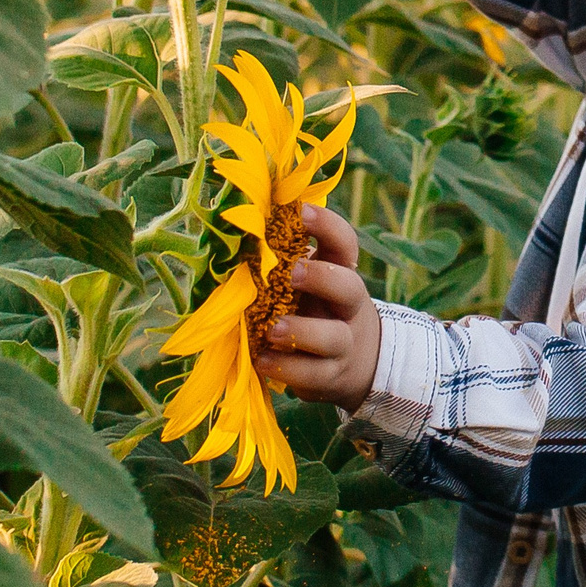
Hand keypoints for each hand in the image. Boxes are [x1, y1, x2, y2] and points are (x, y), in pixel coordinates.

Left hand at [253, 204, 382, 410]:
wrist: (354, 362)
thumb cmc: (314, 310)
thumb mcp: (306, 284)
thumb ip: (280, 263)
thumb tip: (231, 233)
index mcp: (340, 273)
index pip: (343, 244)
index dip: (327, 226)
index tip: (301, 211)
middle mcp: (347, 306)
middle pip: (348, 287)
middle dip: (321, 278)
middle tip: (290, 272)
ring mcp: (344, 342)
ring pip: (334, 336)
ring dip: (302, 331)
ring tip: (273, 330)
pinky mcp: (331, 375)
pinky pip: (313, 373)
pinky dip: (286, 368)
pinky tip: (261, 360)